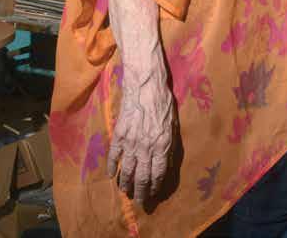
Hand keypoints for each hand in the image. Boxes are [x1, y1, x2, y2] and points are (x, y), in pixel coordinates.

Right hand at [107, 61, 176, 206]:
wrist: (146, 86)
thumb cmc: (164, 103)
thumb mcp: (174, 126)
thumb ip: (170, 146)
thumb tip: (167, 165)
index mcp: (162, 145)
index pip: (158, 174)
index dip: (156, 187)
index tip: (154, 195)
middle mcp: (146, 148)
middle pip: (142, 177)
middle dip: (141, 192)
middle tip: (140, 201)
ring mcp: (130, 142)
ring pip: (127, 171)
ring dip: (126, 184)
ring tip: (126, 192)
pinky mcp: (119, 135)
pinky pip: (114, 156)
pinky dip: (112, 168)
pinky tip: (112, 176)